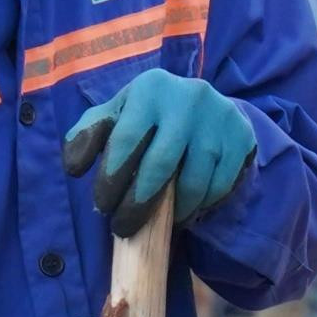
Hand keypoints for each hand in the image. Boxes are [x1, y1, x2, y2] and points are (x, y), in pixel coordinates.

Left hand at [63, 70, 257, 234]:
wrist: (206, 105)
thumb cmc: (149, 116)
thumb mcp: (117, 115)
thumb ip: (89, 135)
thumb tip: (74, 167)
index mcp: (151, 88)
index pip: (126, 141)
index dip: (110, 180)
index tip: (102, 206)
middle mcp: (189, 98)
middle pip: (159, 166)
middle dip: (137, 205)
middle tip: (124, 227)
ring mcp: (220, 119)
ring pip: (192, 183)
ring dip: (171, 212)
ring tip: (157, 221)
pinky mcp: (242, 139)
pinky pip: (219, 187)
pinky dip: (199, 206)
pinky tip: (185, 210)